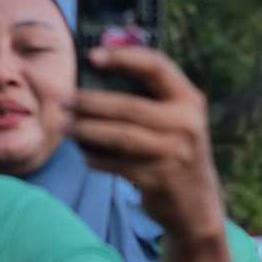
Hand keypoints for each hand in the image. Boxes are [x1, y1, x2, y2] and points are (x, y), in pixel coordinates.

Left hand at [69, 49, 226, 243]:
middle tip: (63, 99)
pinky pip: (118, 164)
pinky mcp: (159, 179)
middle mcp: (186, 124)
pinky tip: (84, 154)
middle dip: (90, 102)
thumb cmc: (176, 152)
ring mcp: (174, 153)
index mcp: (190, 100)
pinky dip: (96, 159)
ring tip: (64, 125)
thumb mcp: (177, 120)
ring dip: (86, 130)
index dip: (124, 57)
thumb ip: (150, 96)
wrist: (198, 205)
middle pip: (129, 106)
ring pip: (119, 136)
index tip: (92, 56)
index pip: (156, 66)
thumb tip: (98, 68)